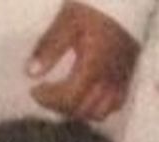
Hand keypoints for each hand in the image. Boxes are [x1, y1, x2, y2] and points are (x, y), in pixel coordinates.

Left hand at [27, 1, 138, 121]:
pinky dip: (97, 108)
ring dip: (78, 110)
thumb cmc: (94, 8)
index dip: (48, 99)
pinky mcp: (128, 80)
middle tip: (45, 94)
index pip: (69, 98)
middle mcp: (109, 81)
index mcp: (93, 67)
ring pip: (99, 113)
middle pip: (82, 110)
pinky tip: (86, 96)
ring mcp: (121, 83)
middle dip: (60, 106)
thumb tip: (31, 73)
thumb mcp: (66, 21)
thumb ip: (49, 48)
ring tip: (64, 97)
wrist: (126, 1)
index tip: (34, 89)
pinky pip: (114, 106)